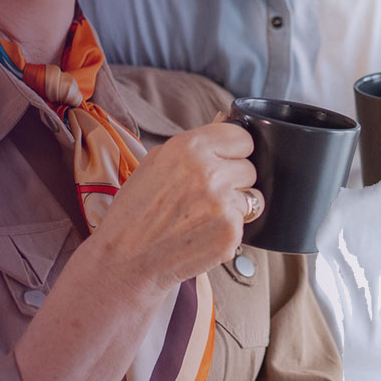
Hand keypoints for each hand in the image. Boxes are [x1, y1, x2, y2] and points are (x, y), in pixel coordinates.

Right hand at [86, 120, 256, 295]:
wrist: (126, 258)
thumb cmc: (135, 212)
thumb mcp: (155, 163)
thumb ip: (194, 144)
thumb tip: (226, 121)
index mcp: (189, 147)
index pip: (243, 137)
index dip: (234, 152)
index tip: (222, 163)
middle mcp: (208, 171)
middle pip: (250, 167)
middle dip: (234, 181)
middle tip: (204, 197)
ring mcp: (222, 203)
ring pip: (254, 197)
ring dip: (236, 206)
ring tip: (203, 216)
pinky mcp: (231, 232)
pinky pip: (246, 224)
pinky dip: (228, 230)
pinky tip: (203, 233)